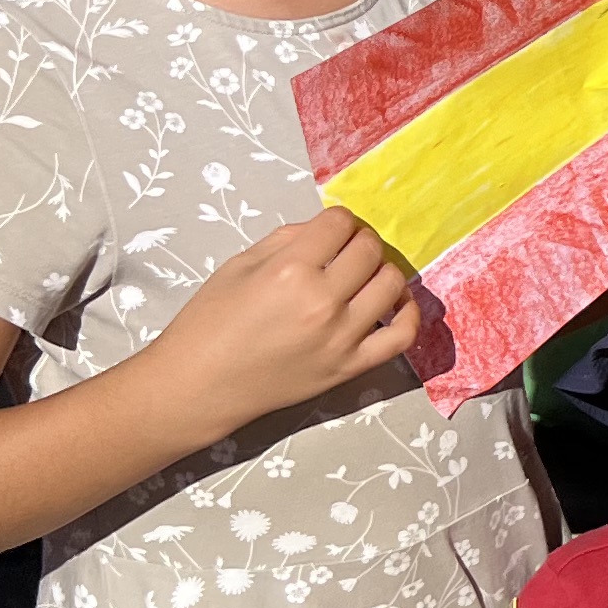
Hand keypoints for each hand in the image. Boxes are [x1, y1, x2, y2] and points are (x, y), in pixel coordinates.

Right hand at [147, 210, 421, 438]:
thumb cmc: (209, 323)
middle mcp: (322, 301)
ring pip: (391, 285)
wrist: (199, 386)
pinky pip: (401, 336)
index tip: (330, 230)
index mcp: (290, 271)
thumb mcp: (238, 266)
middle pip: (369, 250)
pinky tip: (395, 303)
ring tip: (363, 275)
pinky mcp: (350, 366)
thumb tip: (325, 228)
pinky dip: (408, 314)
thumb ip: (286, 240)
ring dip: (381, 270)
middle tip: (345, 249)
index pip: (340, 224)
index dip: (337, 221)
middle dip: (360, 240)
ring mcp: (341, 336)